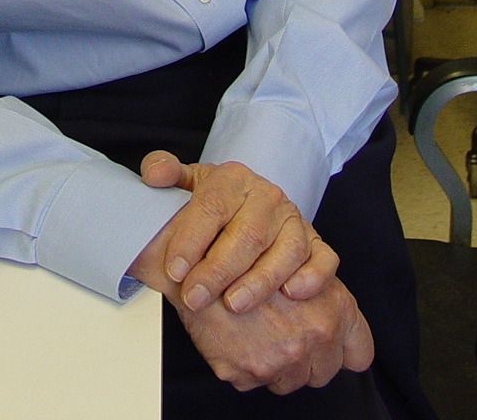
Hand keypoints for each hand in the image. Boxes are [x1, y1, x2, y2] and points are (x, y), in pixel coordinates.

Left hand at [131, 155, 337, 314]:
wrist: (253, 204)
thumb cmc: (216, 202)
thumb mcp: (189, 183)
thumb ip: (165, 172)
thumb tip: (153, 175)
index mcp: (233, 179)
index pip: (211, 207)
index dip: (191, 239)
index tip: (174, 269)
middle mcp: (267, 196)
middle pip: (247, 234)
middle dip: (218, 270)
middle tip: (195, 297)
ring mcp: (294, 220)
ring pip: (285, 250)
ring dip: (259, 281)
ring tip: (233, 304)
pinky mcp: (316, 243)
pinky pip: (323, 260)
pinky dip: (310, 277)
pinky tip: (290, 294)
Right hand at [179, 279, 373, 393]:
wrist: (196, 261)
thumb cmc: (245, 254)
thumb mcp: (300, 262)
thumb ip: (325, 295)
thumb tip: (339, 328)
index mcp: (335, 309)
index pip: (359, 352)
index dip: (345, 349)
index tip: (333, 346)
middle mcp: (315, 336)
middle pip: (324, 371)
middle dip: (307, 356)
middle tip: (281, 329)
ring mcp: (282, 358)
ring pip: (290, 380)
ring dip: (277, 362)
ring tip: (254, 329)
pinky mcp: (248, 372)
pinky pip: (255, 381)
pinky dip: (245, 362)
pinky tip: (235, 334)